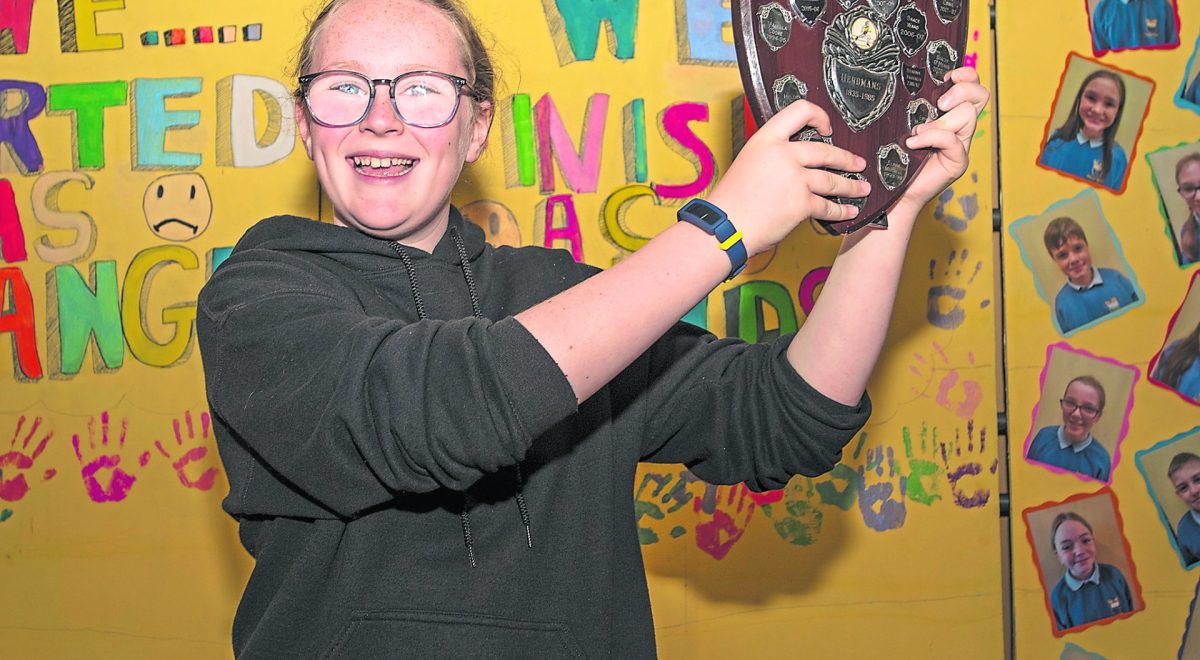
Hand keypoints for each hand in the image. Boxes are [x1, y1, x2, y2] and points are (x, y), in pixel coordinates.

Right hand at [709, 100, 868, 255]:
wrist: (724, 227)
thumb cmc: (731, 201)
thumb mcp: (747, 162)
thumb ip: (771, 156)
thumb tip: (795, 161)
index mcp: (766, 139)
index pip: (799, 111)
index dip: (820, 116)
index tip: (827, 128)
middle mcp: (783, 154)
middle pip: (826, 150)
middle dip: (847, 159)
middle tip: (857, 163)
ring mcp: (795, 178)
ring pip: (833, 179)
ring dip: (851, 186)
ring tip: (861, 188)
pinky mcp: (802, 203)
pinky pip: (828, 206)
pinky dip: (841, 210)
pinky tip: (848, 211)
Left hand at [897, 67, 989, 212]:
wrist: (894, 190)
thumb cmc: (897, 156)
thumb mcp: (903, 124)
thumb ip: (912, 106)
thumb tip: (906, 81)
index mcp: (949, 112)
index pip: (972, 84)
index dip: (966, 75)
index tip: (947, 76)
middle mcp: (959, 126)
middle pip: (980, 95)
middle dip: (962, 91)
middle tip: (939, 103)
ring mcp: (961, 144)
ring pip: (967, 116)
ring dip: (941, 121)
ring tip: (918, 132)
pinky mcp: (958, 161)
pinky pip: (952, 140)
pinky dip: (932, 137)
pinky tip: (914, 143)